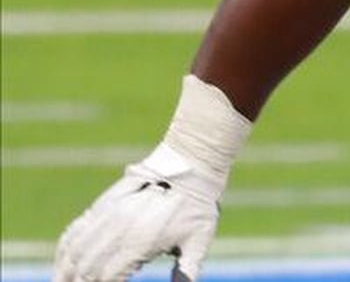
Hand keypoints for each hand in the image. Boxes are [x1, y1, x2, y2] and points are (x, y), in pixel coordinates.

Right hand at [54, 144, 223, 281]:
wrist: (190, 168)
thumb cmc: (198, 208)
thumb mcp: (198, 242)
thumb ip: (187, 269)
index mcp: (140, 243)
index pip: (107, 277)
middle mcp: (118, 230)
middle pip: (87, 267)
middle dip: (82, 281)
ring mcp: (107, 216)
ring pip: (75, 250)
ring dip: (67, 269)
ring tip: (63, 281)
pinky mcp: (103, 205)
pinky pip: (75, 230)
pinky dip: (65, 248)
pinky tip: (64, 259)